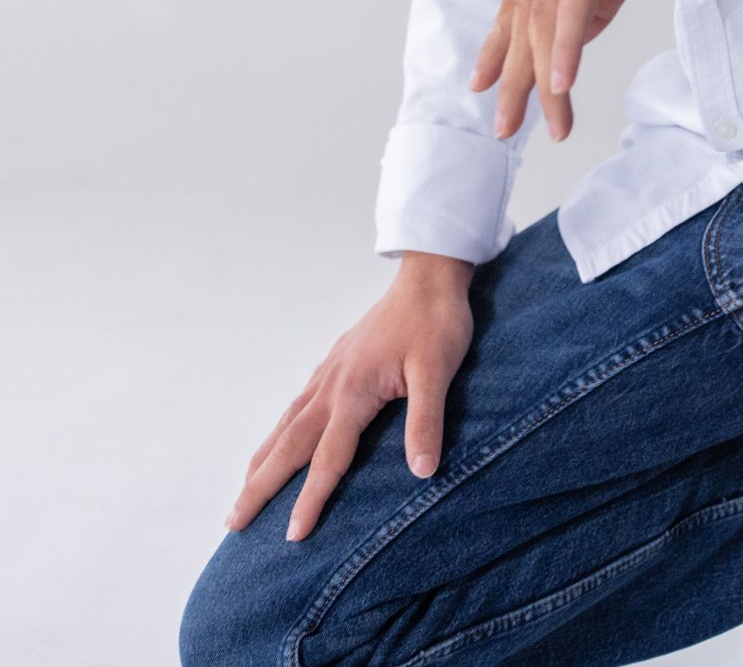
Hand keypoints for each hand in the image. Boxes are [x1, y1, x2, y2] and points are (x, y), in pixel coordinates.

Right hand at [224, 258, 473, 542]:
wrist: (428, 277)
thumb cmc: (436, 323)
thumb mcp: (438, 371)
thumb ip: (426, 421)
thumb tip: (422, 471)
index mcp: (353, 391)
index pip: (328, 458)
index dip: (310, 499)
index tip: (291, 537)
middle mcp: (332, 385)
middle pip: (289, 445)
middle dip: (260, 486)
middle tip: (232, 523)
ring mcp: (330, 373)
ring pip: (287, 424)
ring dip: (263, 460)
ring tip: (242, 490)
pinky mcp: (336, 363)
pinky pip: (298, 405)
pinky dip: (280, 430)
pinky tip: (278, 438)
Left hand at [469, 0, 742, 144]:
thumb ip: (584, 4)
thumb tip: (562, 50)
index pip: (515, 5)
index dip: (498, 49)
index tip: (483, 86)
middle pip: (522, 21)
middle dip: (512, 80)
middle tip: (505, 127)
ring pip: (543, 23)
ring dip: (545, 82)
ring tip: (554, 125)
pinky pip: (570, 8)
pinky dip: (564, 51)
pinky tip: (561, 86)